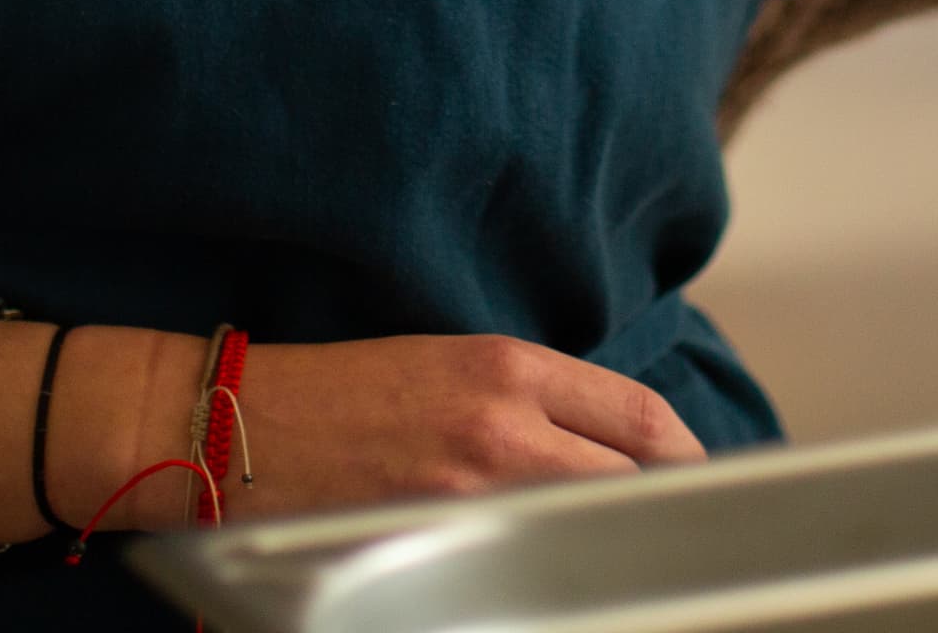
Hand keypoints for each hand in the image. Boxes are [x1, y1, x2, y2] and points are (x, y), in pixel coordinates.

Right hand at [160, 334, 702, 522]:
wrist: (240, 425)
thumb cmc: (341, 390)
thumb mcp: (447, 361)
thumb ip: (529, 397)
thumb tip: (606, 442)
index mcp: (507, 366)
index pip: (639, 414)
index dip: (684, 452)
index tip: (697, 473)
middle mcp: (501, 425)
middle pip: (631, 477)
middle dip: (661, 503)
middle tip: (678, 528)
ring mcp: (470, 493)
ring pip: (587, 525)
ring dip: (611, 540)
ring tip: (625, 556)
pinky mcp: (434, 544)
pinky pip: (523, 563)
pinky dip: (550, 571)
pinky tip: (556, 577)